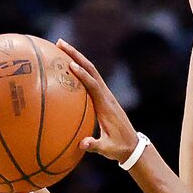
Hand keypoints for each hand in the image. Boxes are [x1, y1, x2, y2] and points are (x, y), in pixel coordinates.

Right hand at [56, 42, 139, 164]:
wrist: (132, 145)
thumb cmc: (119, 148)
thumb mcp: (108, 150)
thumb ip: (95, 146)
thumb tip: (82, 144)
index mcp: (106, 106)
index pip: (94, 86)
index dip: (83, 75)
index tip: (70, 65)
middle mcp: (106, 96)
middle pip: (91, 70)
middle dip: (76, 55)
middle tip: (60, 43)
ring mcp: (105, 95)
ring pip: (91, 71)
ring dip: (77, 58)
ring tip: (60, 48)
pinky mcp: (104, 97)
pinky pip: (91, 79)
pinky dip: (80, 69)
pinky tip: (68, 66)